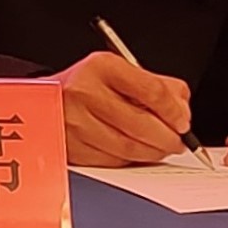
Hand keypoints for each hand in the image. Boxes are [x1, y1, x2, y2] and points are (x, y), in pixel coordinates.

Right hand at [52, 49, 192, 166]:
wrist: (44, 99)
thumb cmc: (86, 85)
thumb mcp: (118, 70)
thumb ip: (156, 85)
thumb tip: (181, 111)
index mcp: (101, 67)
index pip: (151, 90)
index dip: (174, 111)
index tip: (183, 122)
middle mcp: (84, 93)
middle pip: (141, 124)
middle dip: (168, 138)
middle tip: (178, 141)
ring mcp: (75, 123)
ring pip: (128, 147)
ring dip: (153, 152)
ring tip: (161, 148)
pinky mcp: (71, 147)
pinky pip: (112, 160)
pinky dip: (131, 160)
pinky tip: (137, 152)